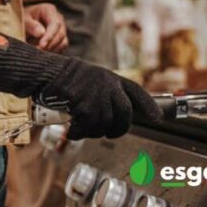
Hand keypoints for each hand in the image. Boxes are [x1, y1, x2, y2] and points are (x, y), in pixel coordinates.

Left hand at [24, 3, 67, 52]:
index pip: (55, 24)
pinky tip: (42, 54)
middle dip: (50, 45)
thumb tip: (41, 33)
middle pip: (61, 34)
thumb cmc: (22, 19)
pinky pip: (61, 48)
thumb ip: (31, 25)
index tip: (42, 45)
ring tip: (38, 53)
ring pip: (63, 42)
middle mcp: (58, 19)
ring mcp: (61, 29)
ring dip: (52, 49)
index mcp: (49, 10)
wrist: (23, 22)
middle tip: (37, 52)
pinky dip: (53, 52)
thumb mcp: (23, 19)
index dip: (50, 36)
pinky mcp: (60, 39)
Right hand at [37, 60, 161, 138]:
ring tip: (81, 127)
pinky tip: (71, 129)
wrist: (47, 72)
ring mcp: (98, 94)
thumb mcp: (93, 81)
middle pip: (126, 114)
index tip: (158, 118)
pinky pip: (88, 127)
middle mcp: (109, 85)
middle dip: (120, 129)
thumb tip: (118, 118)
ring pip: (105, 124)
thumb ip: (107, 94)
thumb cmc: (67, 80)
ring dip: (93, 131)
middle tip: (110, 134)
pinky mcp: (85, 104)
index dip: (150, 106)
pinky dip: (79, 133)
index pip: (137, 92)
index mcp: (113, 78)